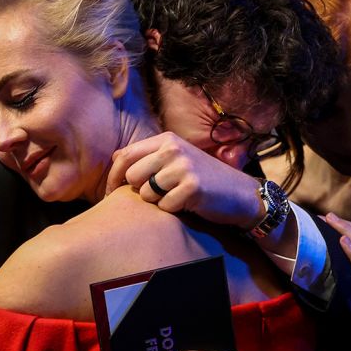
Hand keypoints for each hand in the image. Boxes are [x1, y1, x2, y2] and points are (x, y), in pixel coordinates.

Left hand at [107, 132, 263, 229]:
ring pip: (146, 193)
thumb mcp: (177, 159)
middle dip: (140, 191)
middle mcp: (173, 149)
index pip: (125, 155)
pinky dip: (173, 211)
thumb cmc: (203, 179)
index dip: (113, 176)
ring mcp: (183, 167)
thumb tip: (115, 158)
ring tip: (176, 197)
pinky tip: (188, 204)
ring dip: (157, 202)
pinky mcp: (192, 187)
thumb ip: (149, 157)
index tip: (111, 192)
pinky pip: (164, 206)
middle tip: (157, 196)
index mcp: (166, 139)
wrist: (240, 194)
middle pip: (132, 176)